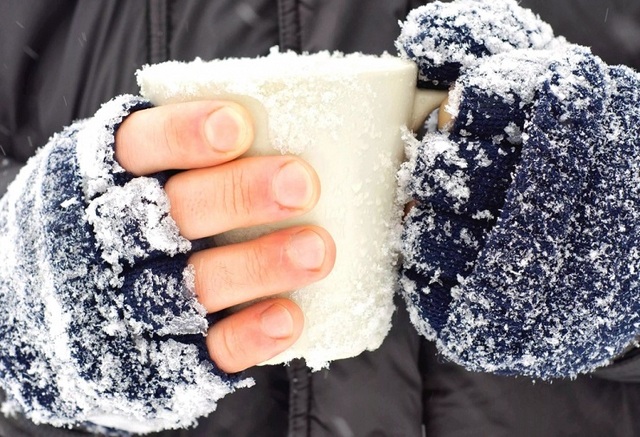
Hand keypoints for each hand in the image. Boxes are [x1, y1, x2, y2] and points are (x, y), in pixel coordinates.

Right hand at [115, 100, 335, 372]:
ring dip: (260, 266)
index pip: (137, 148)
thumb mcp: (131, 177)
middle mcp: (111, 241)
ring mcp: (131, 304)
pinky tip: (288, 317)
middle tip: (302, 184)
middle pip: (173, 214)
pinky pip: (205, 350)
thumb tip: (286, 125)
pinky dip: (247, 334)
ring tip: (317, 250)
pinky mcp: (159, 358)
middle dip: (239, 196)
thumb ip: (187, 157)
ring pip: (196, 284)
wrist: (57, 323)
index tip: (238, 125)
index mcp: (102, 181)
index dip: (183, 136)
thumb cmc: (125, 222)